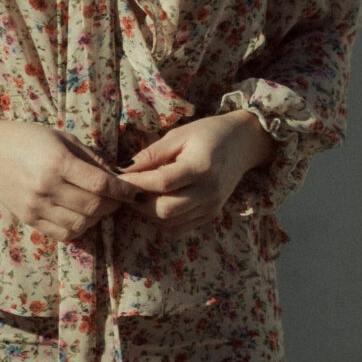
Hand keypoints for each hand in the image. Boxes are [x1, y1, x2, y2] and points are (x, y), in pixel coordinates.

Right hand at [0, 120, 141, 243]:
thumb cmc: (29, 139)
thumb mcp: (63, 138)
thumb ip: (91, 158)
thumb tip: (119, 176)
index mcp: (58, 162)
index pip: (100, 183)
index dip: (123, 191)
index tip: (136, 193)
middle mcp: (46, 187)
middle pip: (93, 207)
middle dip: (113, 205)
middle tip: (118, 198)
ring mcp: (36, 206)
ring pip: (80, 224)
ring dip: (97, 219)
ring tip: (99, 207)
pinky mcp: (29, 218)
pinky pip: (62, 234)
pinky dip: (79, 228)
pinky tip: (81, 216)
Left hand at [120, 111, 273, 230]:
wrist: (244, 143)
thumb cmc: (208, 133)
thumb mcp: (179, 135)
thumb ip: (151, 154)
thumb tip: (122, 169)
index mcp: (202, 168)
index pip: (161, 183)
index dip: (136, 183)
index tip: (118, 177)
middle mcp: (209, 192)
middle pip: (164, 210)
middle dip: (139, 202)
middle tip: (126, 189)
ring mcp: (211, 207)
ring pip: (169, 223)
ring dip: (148, 213)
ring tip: (138, 196)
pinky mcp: (211, 215)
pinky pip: (179, 228)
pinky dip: (162, 220)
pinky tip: (154, 203)